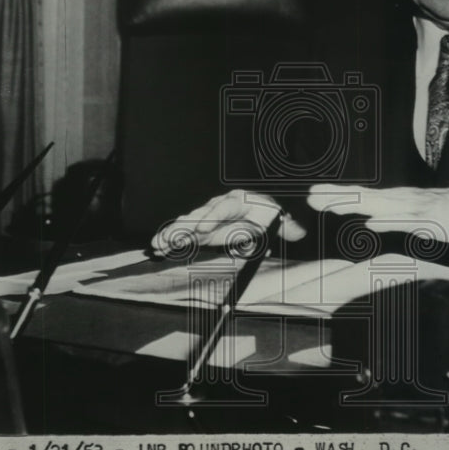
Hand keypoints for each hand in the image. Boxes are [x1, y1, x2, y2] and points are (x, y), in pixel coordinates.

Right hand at [149, 190, 306, 256]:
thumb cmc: (275, 216)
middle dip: (184, 227)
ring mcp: (211, 217)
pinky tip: (160, 248)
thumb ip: (287, 227)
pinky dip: (173, 240)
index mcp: (240, 201)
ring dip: (173, 234)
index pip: (224, 208)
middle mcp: (221, 206)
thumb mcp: (283, 221)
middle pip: (200, 215)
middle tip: (171, 237)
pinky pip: (187, 234)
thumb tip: (290, 233)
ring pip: (189, 224)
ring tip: (158, 244)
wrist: (271, 211)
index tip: (202, 230)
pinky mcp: (204, 230)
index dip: (212, 218)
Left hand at [306, 184, 448, 241]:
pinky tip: (372, 223)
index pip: (360, 196)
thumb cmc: (446, 212)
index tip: (313, 193)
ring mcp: (413, 209)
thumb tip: (369, 223)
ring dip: (355, 206)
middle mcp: (399, 200)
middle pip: (363, 197)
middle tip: (311, 196)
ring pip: (378, 206)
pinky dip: (388, 221)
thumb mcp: (412, 218)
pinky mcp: (428, 220)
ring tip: (331, 206)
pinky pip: (405, 222)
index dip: (337, 194)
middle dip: (336, 197)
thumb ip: (390, 219)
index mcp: (395, 200)